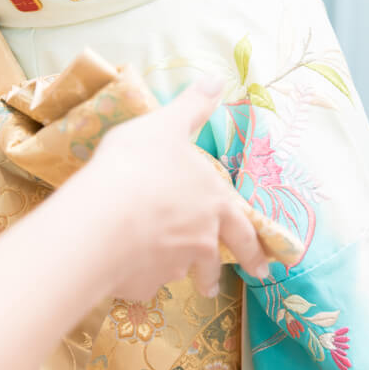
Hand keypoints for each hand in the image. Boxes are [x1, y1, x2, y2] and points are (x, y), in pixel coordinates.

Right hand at [70, 77, 270, 300]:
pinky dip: (134, 279)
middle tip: (217, 289)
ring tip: (170, 281)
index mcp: (213, 204)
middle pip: (214, 263)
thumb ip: (191, 107)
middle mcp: (200, 241)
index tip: (263, 268)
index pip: (243, 229)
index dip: (254, 248)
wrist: (104, 216)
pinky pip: (139, 284)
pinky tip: (121, 273)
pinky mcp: (140, 286)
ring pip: (177, 274)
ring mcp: (170, 268)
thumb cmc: (139, 165)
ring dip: (176, 276)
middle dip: (218, 276)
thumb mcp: (166, 125)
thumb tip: (217, 80)